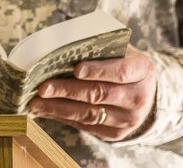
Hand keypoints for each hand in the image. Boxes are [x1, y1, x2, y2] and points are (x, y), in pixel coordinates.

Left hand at [27, 45, 156, 140]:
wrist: (145, 93)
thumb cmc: (125, 64)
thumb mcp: (122, 51)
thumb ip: (101, 49)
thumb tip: (63, 48)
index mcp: (142, 70)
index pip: (120, 71)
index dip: (98, 71)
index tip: (76, 69)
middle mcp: (138, 97)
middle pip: (99, 94)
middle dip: (68, 90)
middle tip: (44, 87)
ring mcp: (128, 119)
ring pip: (89, 114)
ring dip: (60, 108)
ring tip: (37, 102)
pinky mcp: (115, 133)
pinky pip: (86, 126)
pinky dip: (65, 118)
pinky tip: (48, 110)